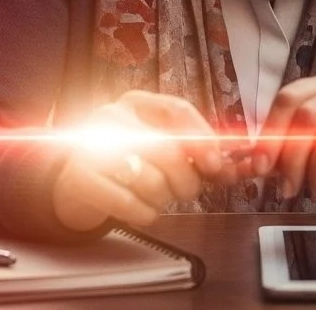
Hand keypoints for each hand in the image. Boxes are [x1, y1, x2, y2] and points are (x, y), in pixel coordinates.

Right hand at [52, 92, 228, 231]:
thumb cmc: (128, 161)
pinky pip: (126, 203)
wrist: (76, 180)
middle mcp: (114, 116)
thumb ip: (199, 154)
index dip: (202, 138)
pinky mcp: (79, 177)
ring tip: (157, 198)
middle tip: (187, 191)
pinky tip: (143, 210)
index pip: (177, 111)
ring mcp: (92, 144)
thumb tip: (239, 164)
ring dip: (162, 198)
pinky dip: (143, 213)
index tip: (217, 163)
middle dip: (186, 180)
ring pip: (149, 180)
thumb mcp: (161, 148)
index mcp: (138, 102)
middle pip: (167, 149)